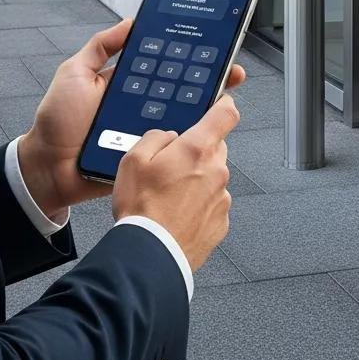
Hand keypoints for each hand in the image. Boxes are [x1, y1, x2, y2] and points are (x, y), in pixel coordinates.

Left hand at [17, 18, 246, 219]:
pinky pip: (172, 142)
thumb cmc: (56, 123)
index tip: (206, 42)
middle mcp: (142, 103)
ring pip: (182, 114)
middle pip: (180, 87)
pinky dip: (189, 135)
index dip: (184, 52)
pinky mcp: (147, 153)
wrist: (47, 170)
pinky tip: (205, 125)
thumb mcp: (74, 74)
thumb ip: (99, 46)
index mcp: (128, 82)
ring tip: (222, 92)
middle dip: (206, 76)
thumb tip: (129, 22)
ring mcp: (146, 129)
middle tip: (227, 67)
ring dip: (203, 104)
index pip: (162, 62)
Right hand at [112, 94, 240, 270]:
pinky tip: (177, 214)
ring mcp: (221, 197)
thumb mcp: (133, 160)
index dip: (223, 104)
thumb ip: (155, 137)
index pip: (225, 113)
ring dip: (198, 181)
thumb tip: (168, 136)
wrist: (150, 256)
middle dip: (197, 152)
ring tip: (170, 197)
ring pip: (213, 177)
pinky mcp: (221, 221)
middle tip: (172, 166)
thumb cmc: (142, 210)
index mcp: (197, 148)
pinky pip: (213, 204)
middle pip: (216, 148)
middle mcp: (217, 170)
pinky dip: (199, 206)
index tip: (220, 103)